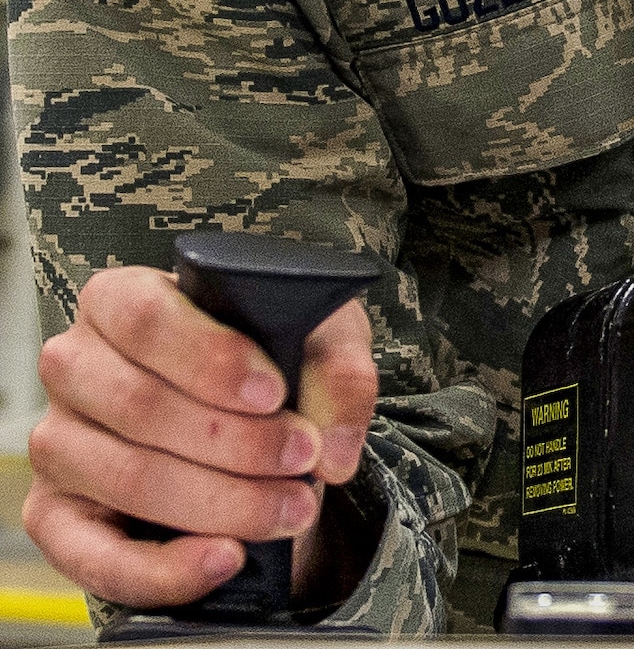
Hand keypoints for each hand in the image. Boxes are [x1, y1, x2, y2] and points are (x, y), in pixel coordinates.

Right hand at [23, 265, 378, 610]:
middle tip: (304, 457)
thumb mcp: (314, 337)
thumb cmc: (265, 356)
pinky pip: (96, 557)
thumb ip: (337, 372)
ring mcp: (59, 443)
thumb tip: (336, 449)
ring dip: (220, 502)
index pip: (147, 318)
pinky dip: (164, 569)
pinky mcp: (58, 517)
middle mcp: (75, 367)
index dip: (210, 358)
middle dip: (235, 441)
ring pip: (130, 477)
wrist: (239, 414)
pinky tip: (226, 557)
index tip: (273, 391)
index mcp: (119, 300)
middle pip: (140, 405)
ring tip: (289, 506)